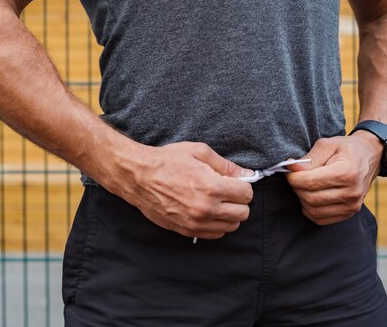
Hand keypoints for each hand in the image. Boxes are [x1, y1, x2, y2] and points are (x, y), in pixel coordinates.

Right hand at [104, 141, 254, 239]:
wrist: (139, 177)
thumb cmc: (168, 161)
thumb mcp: (199, 152)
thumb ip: (226, 165)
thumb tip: (247, 174)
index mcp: (212, 187)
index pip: (246, 195)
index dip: (243, 186)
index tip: (235, 182)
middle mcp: (206, 209)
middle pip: (243, 213)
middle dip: (239, 201)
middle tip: (228, 191)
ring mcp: (196, 223)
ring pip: (231, 227)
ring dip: (229, 214)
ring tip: (217, 201)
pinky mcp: (187, 231)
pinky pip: (215, 234)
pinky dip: (217, 224)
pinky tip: (208, 211)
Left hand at [285, 132, 382, 224]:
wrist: (369, 156)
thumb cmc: (346, 149)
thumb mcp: (327, 144)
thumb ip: (309, 158)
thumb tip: (291, 168)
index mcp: (346, 173)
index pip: (310, 182)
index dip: (293, 178)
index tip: (289, 171)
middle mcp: (351, 193)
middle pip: (310, 198)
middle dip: (296, 188)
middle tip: (295, 177)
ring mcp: (352, 206)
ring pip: (313, 211)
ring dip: (302, 199)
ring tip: (304, 185)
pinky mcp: (349, 213)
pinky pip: (320, 219)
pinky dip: (310, 209)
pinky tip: (311, 196)